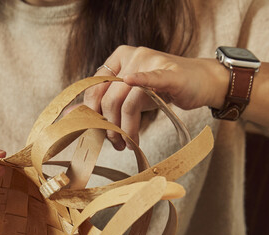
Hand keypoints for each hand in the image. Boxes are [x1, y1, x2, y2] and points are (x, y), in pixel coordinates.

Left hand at [83, 46, 224, 149]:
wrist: (200, 81)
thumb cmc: (161, 89)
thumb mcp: (128, 95)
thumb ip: (101, 103)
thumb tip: (68, 115)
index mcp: (118, 58)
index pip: (95, 88)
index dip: (93, 114)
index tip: (98, 132)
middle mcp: (132, 55)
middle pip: (109, 98)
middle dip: (110, 127)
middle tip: (117, 144)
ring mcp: (151, 61)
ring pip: (128, 102)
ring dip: (126, 129)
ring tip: (128, 143)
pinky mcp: (169, 73)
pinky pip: (151, 80)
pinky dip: (140, 84)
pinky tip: (133, 92)